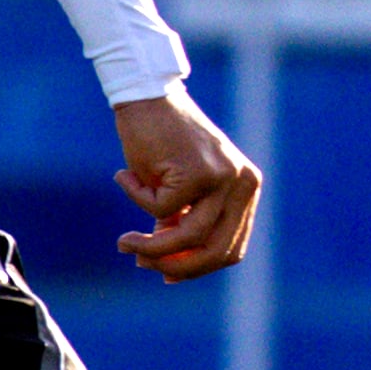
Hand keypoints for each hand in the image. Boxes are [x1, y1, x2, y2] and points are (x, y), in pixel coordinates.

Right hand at [111, 86, 260, 281]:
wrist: (148, 96)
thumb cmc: (161, 142)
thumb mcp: (181, 189)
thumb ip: (184, 222)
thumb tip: (169, 268)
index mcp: (247, 188)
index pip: (231, 247)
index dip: (197, 267)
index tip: (166, 273)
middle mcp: (243, 183)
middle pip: (215, 250)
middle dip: (175, 265)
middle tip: (140, 262)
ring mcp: (223, 178)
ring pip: (188, 236)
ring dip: (150, 246)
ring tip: (124, 242)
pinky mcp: (197, 172)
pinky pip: (159, 207)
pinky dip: (137, 196)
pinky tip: (127, 175)